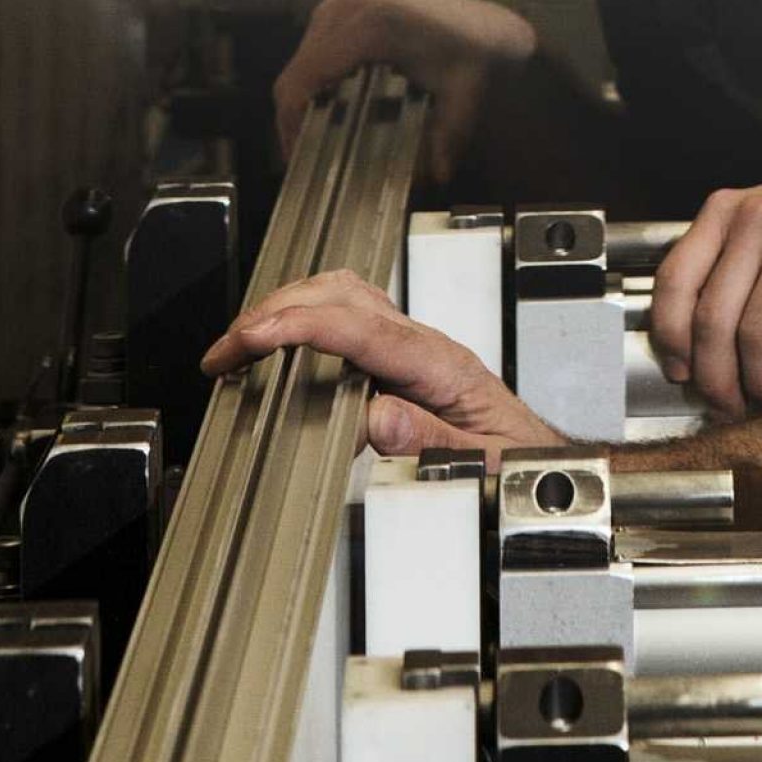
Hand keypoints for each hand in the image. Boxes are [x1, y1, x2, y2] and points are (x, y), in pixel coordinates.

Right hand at [201, 269, 566, 456]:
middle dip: (273, 314)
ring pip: (341, 295)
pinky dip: (302, 317)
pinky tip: (277, 341)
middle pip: (341, 298)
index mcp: (441, 367)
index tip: (254, 337)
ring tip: (237, 345)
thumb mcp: (482, 465)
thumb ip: (430, 440)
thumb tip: (377, 417)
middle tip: (224, 352)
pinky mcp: (399, 352)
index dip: (301, 326)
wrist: (537, 458)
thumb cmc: (514, 461)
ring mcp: (411, 342)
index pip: (361, 329)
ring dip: (283, 309)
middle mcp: (423, 344)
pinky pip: (346, 314)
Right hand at [271, 0, 538, 183]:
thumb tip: (437, 175)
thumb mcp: (464, 97)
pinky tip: (333, 112)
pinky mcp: (340, 9)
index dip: (292, 125)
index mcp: (367, 28)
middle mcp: (343, 10)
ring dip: (304, 104)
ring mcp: (338, 6)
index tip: (299, 161)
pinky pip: (311, 54)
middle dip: (295, 121)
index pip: (303, 81)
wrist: (483, 24)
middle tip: (310, 160)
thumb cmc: (473, 58)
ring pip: (300, 66)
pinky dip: (315, 85)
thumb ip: (449, 136)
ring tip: (321, 141)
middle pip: (295, 75)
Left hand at [644, 168, 761, 417]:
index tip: (679, 372)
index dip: (669, 338)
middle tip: (725, 406)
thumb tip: (692, 344)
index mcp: (726, 213)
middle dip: (714, 377)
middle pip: (713, 318)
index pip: (674, 281)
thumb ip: (725, 264)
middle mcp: (758, 222)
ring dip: (761, 383)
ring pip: (759, 333)